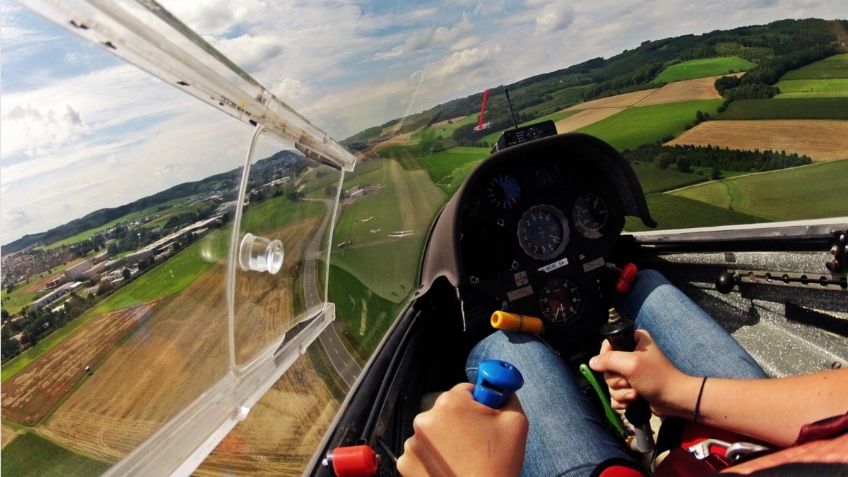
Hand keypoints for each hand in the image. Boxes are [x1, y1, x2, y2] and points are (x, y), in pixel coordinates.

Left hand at [397, 383, 527, 476]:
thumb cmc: (498, 464)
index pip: (465, 391)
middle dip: (461, 422)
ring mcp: (412, 442)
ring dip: (446, 440)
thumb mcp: (515, 421)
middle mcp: (424, 418)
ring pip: (434, 432)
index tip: (484, 420)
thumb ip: (505, 393)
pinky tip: (450, 467)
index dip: (478, 406)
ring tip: (463, 459)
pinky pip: (422, 452)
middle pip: (447, 411)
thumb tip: (499, 384)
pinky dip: (433, 458)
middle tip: (477, 443)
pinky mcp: (406, 463)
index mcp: (450, 403)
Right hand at [589, 330, 696, 417]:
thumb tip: (592, 362)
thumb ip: (608, 360)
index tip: (616, 367)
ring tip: (635, 393)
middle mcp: (631, 354)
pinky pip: (615, 395)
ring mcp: (631, 373)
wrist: (674, 401)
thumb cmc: (657, 378)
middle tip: (631, 382)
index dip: (607, 358)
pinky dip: (621, 400)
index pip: (607, 345)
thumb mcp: (631, 364)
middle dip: (617, 380)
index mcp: (634, 341)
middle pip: (607, 367)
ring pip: (610, 383)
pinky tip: (631, 402)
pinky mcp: (632, 387)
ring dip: (621, 392)